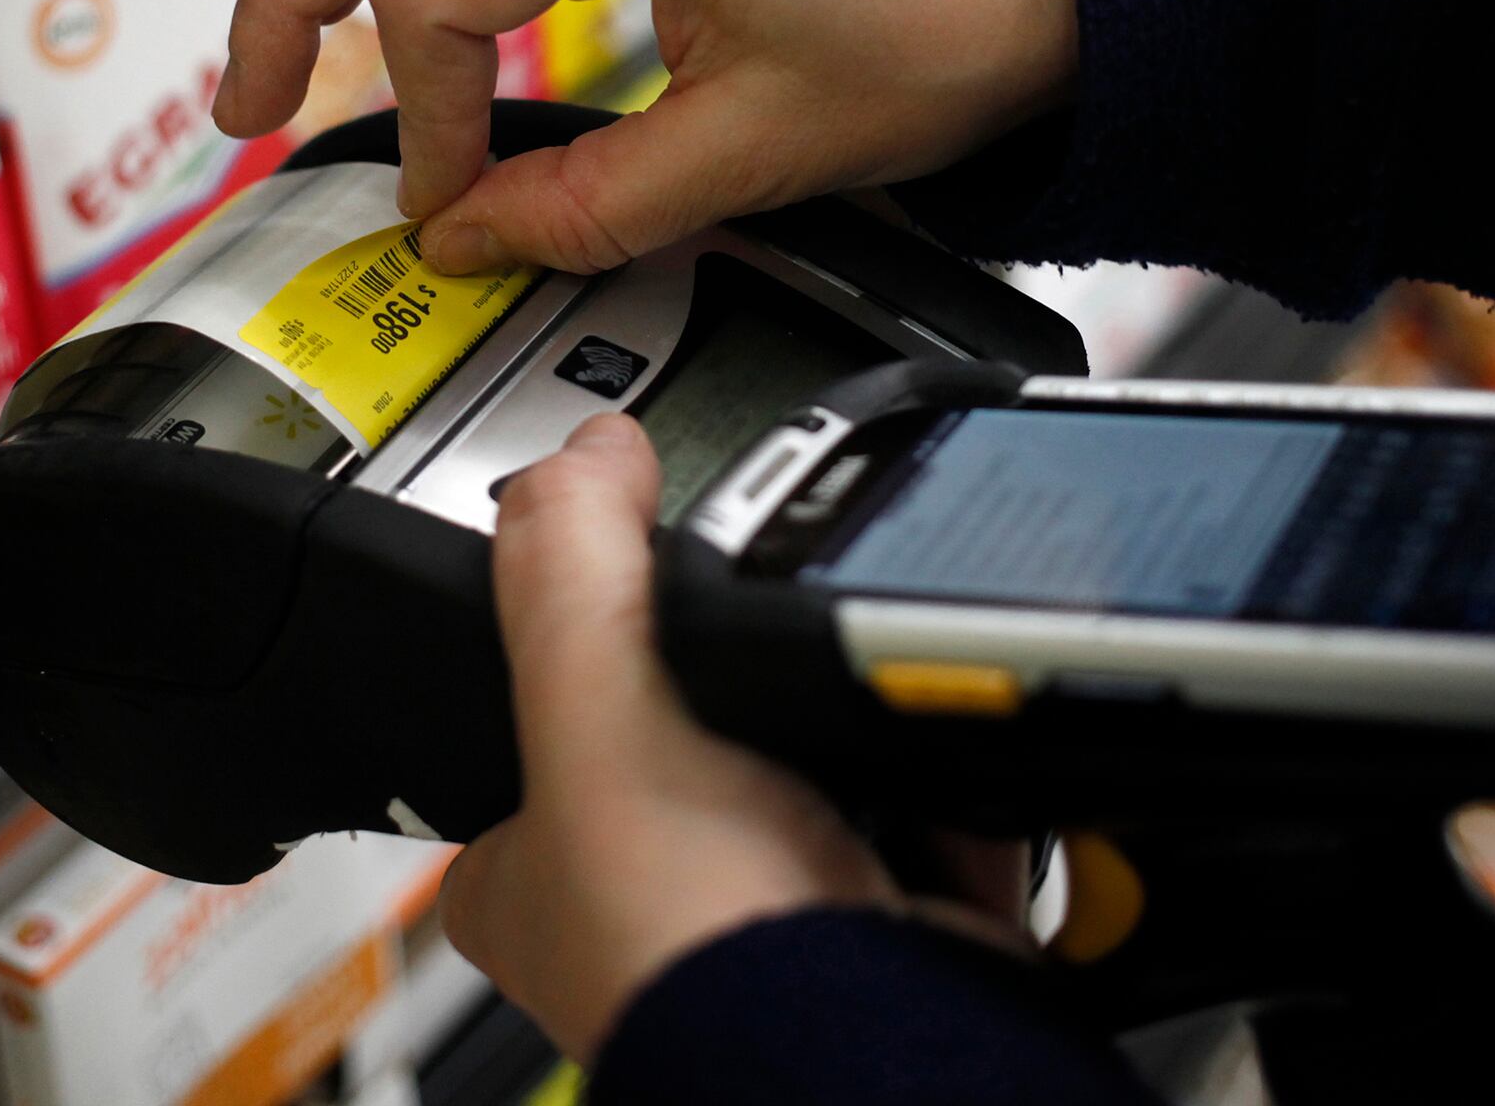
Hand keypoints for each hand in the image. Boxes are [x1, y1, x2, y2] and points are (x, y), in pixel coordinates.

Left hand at [439, 415, 1033, 1060]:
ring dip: (871, 713)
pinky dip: (962, 774)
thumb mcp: (596, 705)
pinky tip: (953, 747)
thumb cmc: (690, 948)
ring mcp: (786, 912)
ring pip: (835, 754)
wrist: (868, 1052)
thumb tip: (586, 450)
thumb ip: (574, 563)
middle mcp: (654, 903)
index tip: (642, 592)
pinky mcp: (907, 918)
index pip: (532, 723)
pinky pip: (944, 803)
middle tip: (790, 643)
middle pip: (710, 725)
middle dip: (766, 679)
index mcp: (537, 874)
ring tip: (879, 679)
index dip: (585, 649)